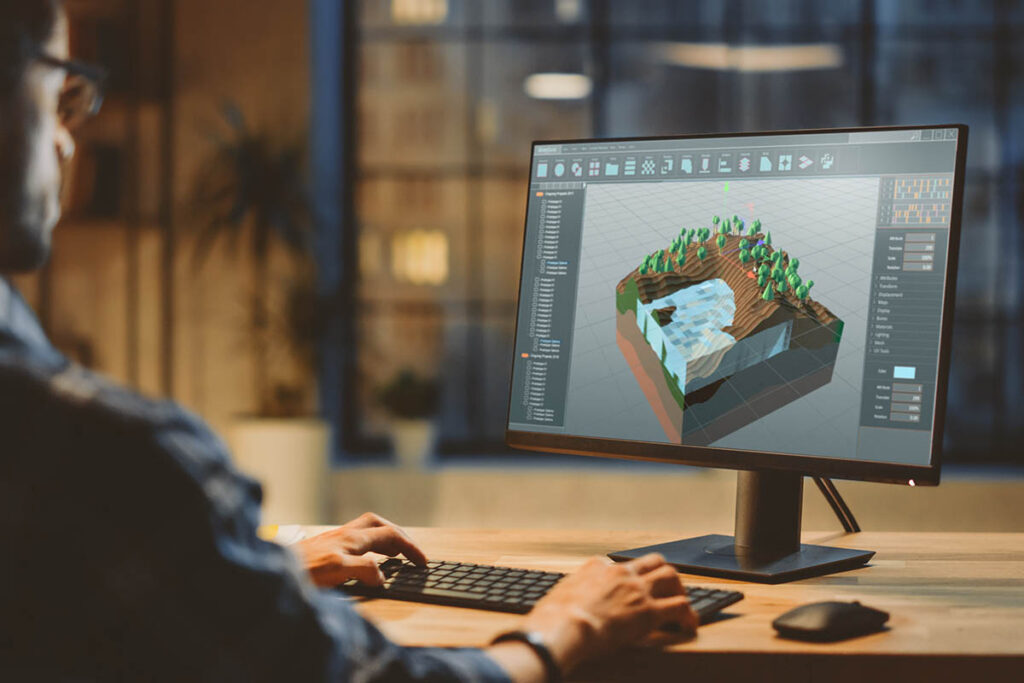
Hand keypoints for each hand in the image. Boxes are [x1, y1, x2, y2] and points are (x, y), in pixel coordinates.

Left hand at [293, 512, 427, 587]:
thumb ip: (364, 570)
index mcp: (352, 538)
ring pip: (365, 530)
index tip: (422, 562)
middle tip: (410, 550)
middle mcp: (344, 535)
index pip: (390, 536)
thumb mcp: (337, 571)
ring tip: (392, 554)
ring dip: (383, 537)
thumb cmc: (302, 571)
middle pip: (379, 524)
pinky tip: (363, 560)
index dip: (410, 547)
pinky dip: (367, 546)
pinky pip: (354, 540)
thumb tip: (381, 576)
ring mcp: (333, 540)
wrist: (273, 571)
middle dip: (398, 534)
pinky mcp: (324, 549)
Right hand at [517, 554, 696, 672]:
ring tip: (682, 603)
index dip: (628, 576)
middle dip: (662, 573)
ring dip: (679, 588)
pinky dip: (688, 615)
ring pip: (671, 576)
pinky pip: (679, 607)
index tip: (630, 587)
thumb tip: (562, 601)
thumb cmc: (554, 617)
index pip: (618, 564)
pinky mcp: (649, 610)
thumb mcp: (558, 595)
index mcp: (596, 567)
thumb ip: (568, 593)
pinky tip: (690, 625)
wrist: (565, 626)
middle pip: (652, 561)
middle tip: (667, 588)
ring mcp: (637, 590)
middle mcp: (620, 573)